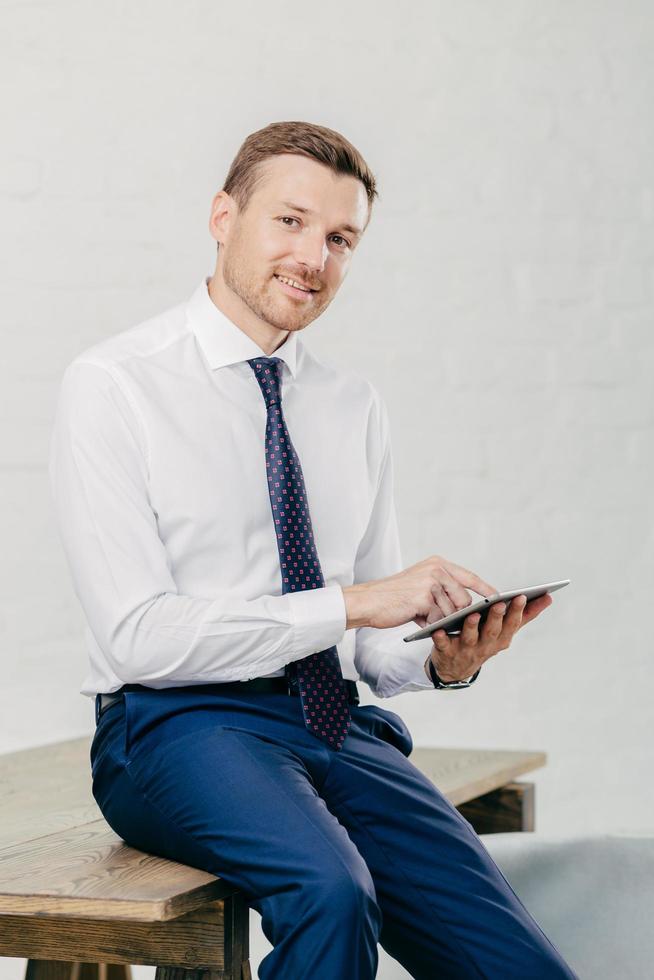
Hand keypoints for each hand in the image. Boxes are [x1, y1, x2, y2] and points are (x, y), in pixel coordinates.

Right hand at [341, 555, 497, 630]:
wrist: (369, 601)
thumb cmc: (395, 597)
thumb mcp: (421, 587)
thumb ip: (443, 592)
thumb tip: (468, 608)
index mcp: (438, 564)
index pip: (469, 577)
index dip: (485, 589)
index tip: (499, 599)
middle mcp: (437, 569)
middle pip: (464, 599)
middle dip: (458, 614)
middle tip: (446, 620)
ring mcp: (431, 582)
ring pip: (453, 611)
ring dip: (442, 620)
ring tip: (427, 619)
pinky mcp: (424, 597)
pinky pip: (440, 618)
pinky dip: (433, 625)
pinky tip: (422, 622)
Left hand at [425, 593, 553, 682]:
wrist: (456, 668)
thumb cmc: (485, 641)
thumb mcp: (506, 631)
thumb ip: (526, 615)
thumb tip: (548, 597)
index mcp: (501, 638)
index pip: (512, 624)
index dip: (518, 611)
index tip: (522, 596)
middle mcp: (486, 646)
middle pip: (493, 631)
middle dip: (497, 618)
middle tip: (499, 603)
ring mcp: (466, 650)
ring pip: (470, 638)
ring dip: (472, 627)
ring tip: (473, 614)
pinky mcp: (447, 652)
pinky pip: (443, 645)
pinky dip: (441, 639)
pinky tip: (438, 630)